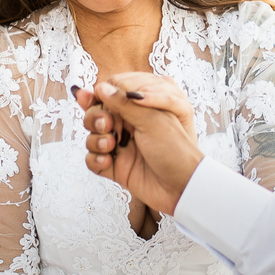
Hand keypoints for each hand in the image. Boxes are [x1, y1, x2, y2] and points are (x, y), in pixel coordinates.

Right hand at [76, 75, 203, 214]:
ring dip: (95, 139)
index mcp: (139, 109)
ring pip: (92, 136)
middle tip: (107, 125)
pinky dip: (96, 160)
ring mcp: (120, 146)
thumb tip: (102, 87)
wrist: (182, 187)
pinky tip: (108, 161)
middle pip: (96, 113)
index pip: (110, 94)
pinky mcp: (115, 166)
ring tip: (110, 145)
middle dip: (95, 117)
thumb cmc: (174, 150)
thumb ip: (125, 103)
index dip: (101, 96)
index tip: (97, 99)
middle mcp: (128, 125)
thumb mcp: (152, 120)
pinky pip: (93, 160)